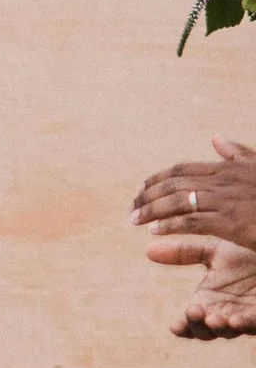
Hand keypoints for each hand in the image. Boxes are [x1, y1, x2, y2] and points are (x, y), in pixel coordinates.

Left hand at [133, 138, 255, 252]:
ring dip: (152, 210)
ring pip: (179, 201)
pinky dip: (170, 225)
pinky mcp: (232, 222)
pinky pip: (193, 221)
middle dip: (148, 196)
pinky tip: (154, 230)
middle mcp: (224, 181)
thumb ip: (236, 153)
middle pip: (175, 184)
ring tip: (135, 219)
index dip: (158, 179)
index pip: (183, 170)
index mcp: (228, 169)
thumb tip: (215, 137)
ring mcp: (227, 201)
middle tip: (131, 208)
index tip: (141, 188)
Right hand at [146, 233, 255, 336]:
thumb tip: (148, 249)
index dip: (183, 327)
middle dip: (199, 326)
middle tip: (194, 311)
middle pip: (206, 331)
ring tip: (215, 318)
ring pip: (229, 330)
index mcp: (209, 302)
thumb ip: (185, 253)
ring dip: (221, 327)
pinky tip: (237, 318)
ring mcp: (245, 316)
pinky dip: (245, 323)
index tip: (175, 325)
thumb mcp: (214, 252)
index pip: (191, 322)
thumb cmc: (247, 252)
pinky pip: (254, 324)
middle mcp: (225, 313)